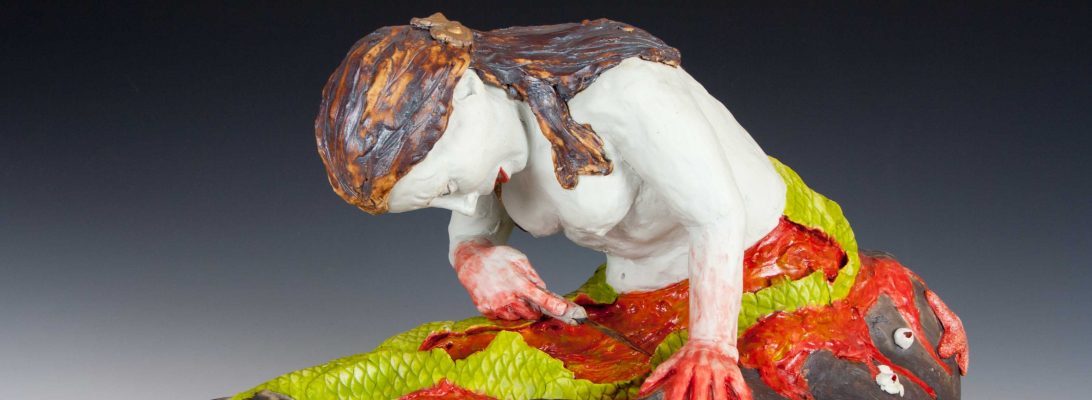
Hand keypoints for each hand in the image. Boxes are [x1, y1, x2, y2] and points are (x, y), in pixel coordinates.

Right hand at [452, 240, 569, 319]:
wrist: (470, 262)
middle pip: (532, 314)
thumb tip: (544, 290)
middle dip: (534, 308)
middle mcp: (507, 298)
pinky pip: (503, 318)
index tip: (566, 312)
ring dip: (519, 310)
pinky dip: (506, 310)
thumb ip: (533, 276)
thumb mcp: (518, 259)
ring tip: (510, 293)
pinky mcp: (486, 311)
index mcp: (518, 283)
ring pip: (517, 317)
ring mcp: (496, 307)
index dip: (555, 306)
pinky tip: (500, 297)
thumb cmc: (497, 258)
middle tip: (528, 297)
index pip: (541, 298)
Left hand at [639, 340, 751, 399]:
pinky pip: (740, 388)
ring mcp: (719, 370)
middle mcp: (703, 368)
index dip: (676, 399)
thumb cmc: (688, 356)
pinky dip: (741, 398)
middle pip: (699, 393)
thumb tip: (641, 391)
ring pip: (720, 394)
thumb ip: (657, 376)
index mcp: (686, 367)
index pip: (679, 387)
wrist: (711, 340)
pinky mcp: (733, 371)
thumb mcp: (671, 362)